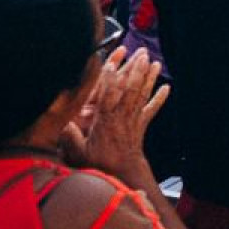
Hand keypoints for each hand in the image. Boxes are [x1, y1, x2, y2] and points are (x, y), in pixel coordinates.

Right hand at [60, 47, 166, 184]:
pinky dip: (160, 98)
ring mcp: (133, 119)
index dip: (109, 78)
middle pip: (129, 89)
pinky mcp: (142, 124)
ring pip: (142, 95)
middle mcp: (121, 116)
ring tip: (154, 62)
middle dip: (136, 70)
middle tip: (141, 54)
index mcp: (105, 120)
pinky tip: (167, 87)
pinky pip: (152, 109)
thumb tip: (62, 123)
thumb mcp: (79, 153)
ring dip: (149, 78)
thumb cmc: (100, 163)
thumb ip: (70, 137)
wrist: (123, 174)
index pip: (106, 95)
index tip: (111, 62)